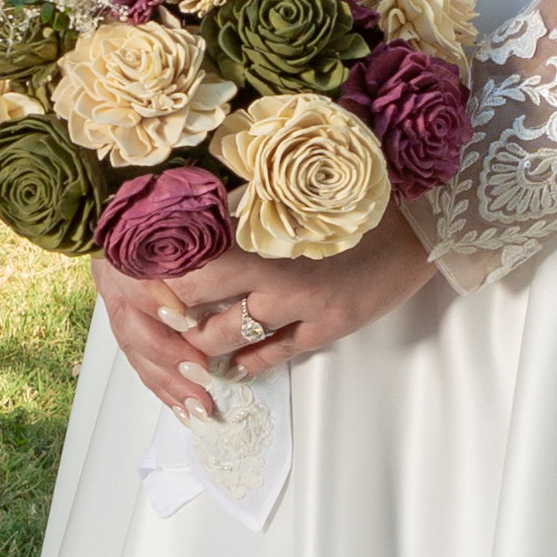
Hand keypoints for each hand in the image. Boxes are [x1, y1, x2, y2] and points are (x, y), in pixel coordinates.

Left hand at [101, 206, 431, 417]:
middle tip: (152, 318)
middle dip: (167, 315)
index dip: (152, 269)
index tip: (130, 273)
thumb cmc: (360, 192)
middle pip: (193, 301)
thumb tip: (196, 204)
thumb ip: (248, 201)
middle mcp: (272, 266)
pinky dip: (249, 363)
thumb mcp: (298, 188)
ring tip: (190, 347)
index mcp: (259, 224)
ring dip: (202, 346)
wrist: (425, 215)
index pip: (184, 252)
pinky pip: (275, 353)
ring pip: (225, 336)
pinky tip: (236, 367)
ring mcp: (301, 301)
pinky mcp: (330, 324)